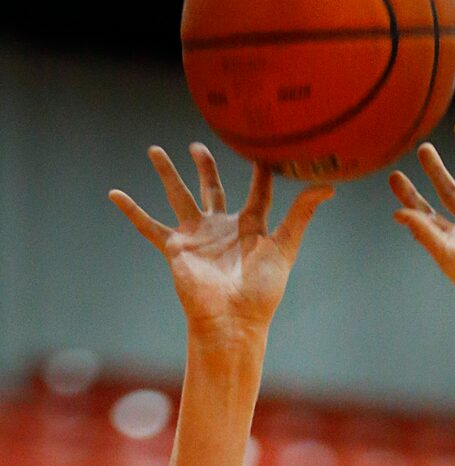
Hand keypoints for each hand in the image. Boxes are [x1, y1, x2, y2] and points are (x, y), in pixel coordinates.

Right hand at [110, 144, 332, 341]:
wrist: (233, 320)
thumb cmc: (262, 291)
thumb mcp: (285, 248)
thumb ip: (301, 215)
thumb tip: (328, 185)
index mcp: (251, 226)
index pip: (257, 191)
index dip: (261, 170)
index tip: (264, 145)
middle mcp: (222, 227)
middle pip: (212, 188)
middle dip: (204, 166)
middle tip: (198, 146)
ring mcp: (197, 236)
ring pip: (178, 196)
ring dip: (167, 174)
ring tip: (154, 150)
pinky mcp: (176, 247)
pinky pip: (149, 226)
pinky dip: (132, 211)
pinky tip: (114, 194)